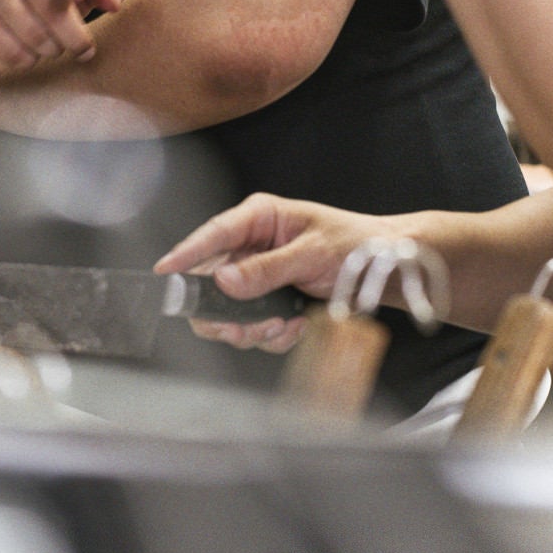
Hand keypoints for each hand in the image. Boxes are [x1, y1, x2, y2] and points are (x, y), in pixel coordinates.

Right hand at [154, 192, 403, 352]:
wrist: (387, 267)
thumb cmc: (356, 244)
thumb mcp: (313, 252)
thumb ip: (268, 268)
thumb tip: (225, 280)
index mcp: (260, 218)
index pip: (213, 234)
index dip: (186, 254)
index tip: (166, 272)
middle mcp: (252, 246)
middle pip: (212, 282)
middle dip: (225, 312)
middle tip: (239, 329)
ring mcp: (259, 275)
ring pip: (229, 310)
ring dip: (252, 327)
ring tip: (282, 326)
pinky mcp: (270, 299)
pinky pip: (253, 324)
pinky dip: (272, 334)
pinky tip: (295, 326)